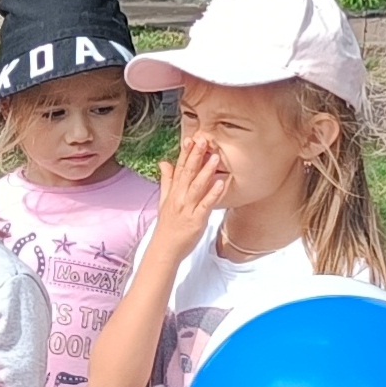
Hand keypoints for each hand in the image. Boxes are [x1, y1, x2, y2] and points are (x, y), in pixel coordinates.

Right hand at [146, 136, 230, 263]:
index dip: (185, 153)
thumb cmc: (168, 225)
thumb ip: (167, 180)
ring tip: (215, 157)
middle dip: (195, 156)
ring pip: (197, 186)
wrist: (165, 248)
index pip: (179, 168)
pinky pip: (206, 205)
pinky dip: (213, 194)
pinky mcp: (196, 220)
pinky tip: (221, 183)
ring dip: (206, 171)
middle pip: (187, 173)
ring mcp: (187, 208)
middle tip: (204, 140)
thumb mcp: (164, 200)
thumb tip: (164, 162)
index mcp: (173, 192)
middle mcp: (179, 197)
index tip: (191, 138)